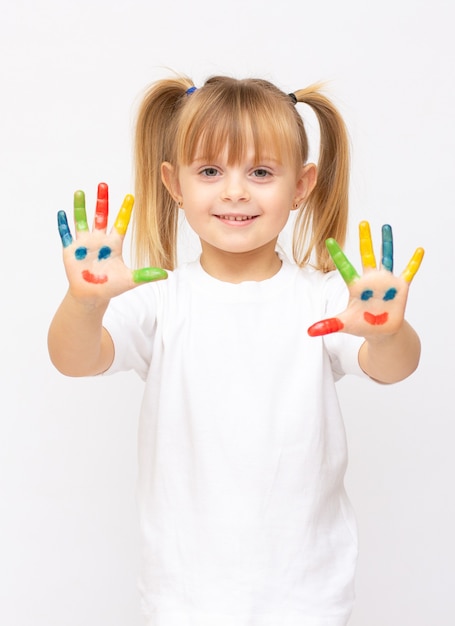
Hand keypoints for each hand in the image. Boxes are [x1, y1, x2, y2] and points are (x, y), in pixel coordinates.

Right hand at [57, 182, 166, 303]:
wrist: (92, 295)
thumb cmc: (111, 286)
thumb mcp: (130, 280)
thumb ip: (146, 275)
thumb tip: (165, 275)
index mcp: (114, 244)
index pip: (120, 223)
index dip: (125, 210)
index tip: (130, 196)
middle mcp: (99, 240)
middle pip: (101, 216)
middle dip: (102, 201)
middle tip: (103, 184)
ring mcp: (84, 243)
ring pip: (82, 220)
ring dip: (80, 207)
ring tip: (80, 192)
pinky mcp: (71, 249)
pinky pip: (66, 234)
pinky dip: (63, 224)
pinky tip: (62, 213)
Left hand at [308, 221, 423, 337]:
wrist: (380, 332)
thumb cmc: (361, 324)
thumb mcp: (344, 324)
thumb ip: (328, 325)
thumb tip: (309, 331)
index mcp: (355, 286)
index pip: (344, 267)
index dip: (337, 254)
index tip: (328, 240)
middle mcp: (370, 279)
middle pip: (366, 255)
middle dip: (365, 239)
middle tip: (363, 222)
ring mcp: (386, 282)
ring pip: (386, 257)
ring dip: (387, 243)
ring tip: (386, 226)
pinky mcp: (400, 287)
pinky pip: (408, 272)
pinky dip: (414, 262)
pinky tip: (419, 250)